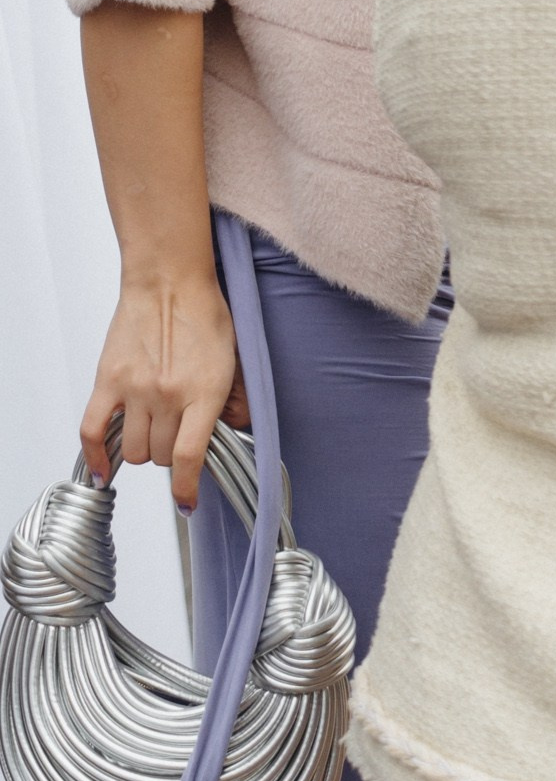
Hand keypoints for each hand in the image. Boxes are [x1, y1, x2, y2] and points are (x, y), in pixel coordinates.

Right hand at [81, 272, 242, 510]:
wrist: (169, 278)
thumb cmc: (204, 312)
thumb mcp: (235, 357)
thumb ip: (236, 399)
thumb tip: (234, 431)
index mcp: (204, 391)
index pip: (189, 456)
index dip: (186, 488)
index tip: (187, 502)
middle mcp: (168, 395)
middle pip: (160, 456)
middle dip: (168, 454)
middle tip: (175, 434)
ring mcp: (135, 389)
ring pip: (132, 450)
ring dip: (142, 449)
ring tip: (151, 430)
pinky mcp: (108, 380)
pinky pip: (92, 432)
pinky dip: (96, 456)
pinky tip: (105, 469)